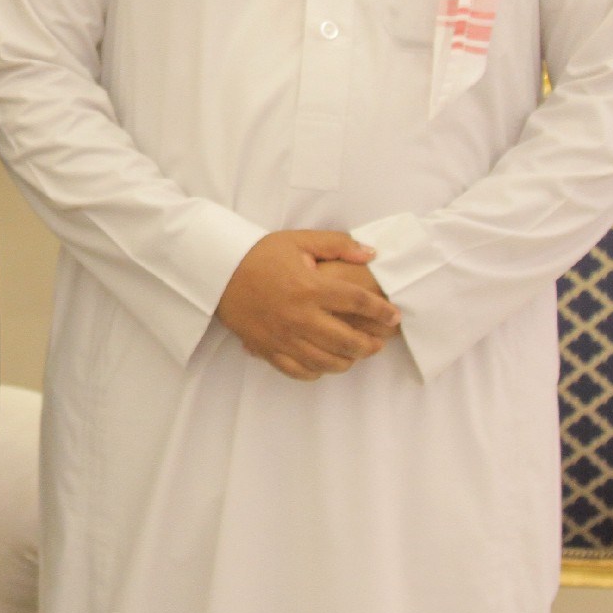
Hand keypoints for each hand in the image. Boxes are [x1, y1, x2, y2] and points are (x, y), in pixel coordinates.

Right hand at [214, 230, 400, 380]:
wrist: (218, 270)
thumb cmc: (260, 254)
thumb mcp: (299, 241)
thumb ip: (338, 245)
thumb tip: (370, 253)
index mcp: (310, 288)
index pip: (358, 303)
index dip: (382, 311)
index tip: (394, 315)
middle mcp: (300, 316)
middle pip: (347, 341)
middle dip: (371, 344)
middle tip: (380, 342)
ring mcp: (284, 337)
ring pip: (326, 362)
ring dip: (348, 361)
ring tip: (356, 354)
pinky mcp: (268, 349)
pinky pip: (299, 371)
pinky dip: (317, 372)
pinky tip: (325, 364)